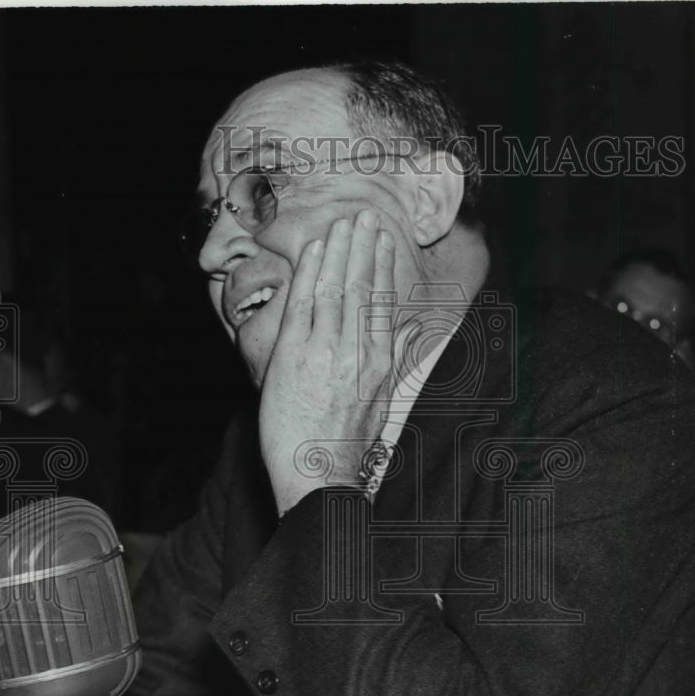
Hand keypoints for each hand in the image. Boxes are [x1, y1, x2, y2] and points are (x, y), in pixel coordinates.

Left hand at [259, 208, 395, 515]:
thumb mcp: (378, 407)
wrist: (320, 480)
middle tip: (363, 215)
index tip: (382, 241)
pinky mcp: (296, 358)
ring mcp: (328, 352)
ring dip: (338, 251)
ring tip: (341, 223)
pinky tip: (314, 251)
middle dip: (363, 247)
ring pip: (336, 289)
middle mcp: (359, 353)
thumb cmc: (344, 449)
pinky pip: (304, 306)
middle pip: (363, 288)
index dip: (382, 267)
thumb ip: (386, 366)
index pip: (383, 303)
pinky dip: (310, 274)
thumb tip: (398, 338)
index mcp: (380, 364)